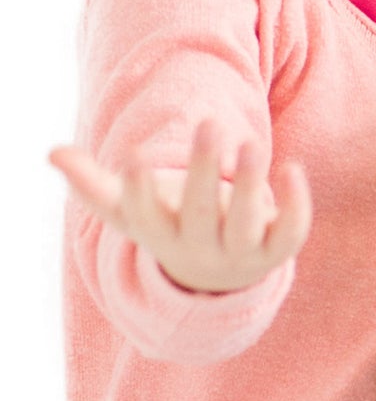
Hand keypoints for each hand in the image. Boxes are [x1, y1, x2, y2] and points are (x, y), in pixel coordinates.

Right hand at [48, 119, 310, 293]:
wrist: (219, 277)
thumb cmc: (171, 226)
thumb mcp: (133, 211)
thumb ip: (95, 185)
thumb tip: (54, 152)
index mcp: (161, 235)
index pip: (145, 216)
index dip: (140, 189)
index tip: (135, 154)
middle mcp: (200, 247)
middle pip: (201, 212)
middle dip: (205, 169)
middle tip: (209, 123)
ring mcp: (241, 252)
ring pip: (247, 222)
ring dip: (252, 184)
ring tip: (251, 142)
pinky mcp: (277, 250)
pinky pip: (290, 233)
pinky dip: (295, 205)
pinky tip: (293, 169)